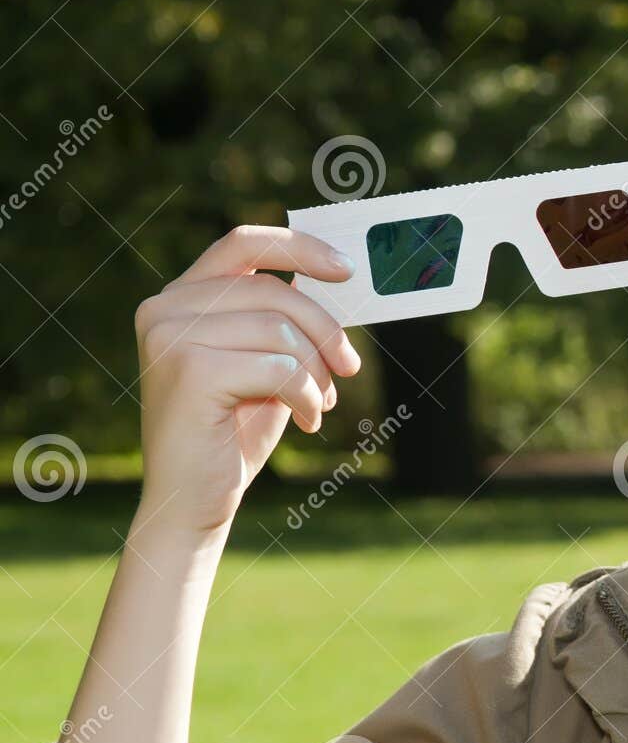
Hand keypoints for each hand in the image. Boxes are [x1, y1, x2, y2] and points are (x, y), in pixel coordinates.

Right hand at [133, 226, 361, 533]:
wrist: (195, 499)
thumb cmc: (235, 428)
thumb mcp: (266, 360)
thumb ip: (285, 318)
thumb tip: (339, 277)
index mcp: (181, 297)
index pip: (244, 243)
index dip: (299, 248)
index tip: (346, 270)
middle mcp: (164, 309)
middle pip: (274, 291)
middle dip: (325, 330)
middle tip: (348, 367)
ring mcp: (169, 337)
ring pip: (281, 330)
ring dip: (316, 372)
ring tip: (319, 404)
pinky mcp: (189, 371)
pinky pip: (279, 367)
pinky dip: (307, 396)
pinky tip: (306, 422)